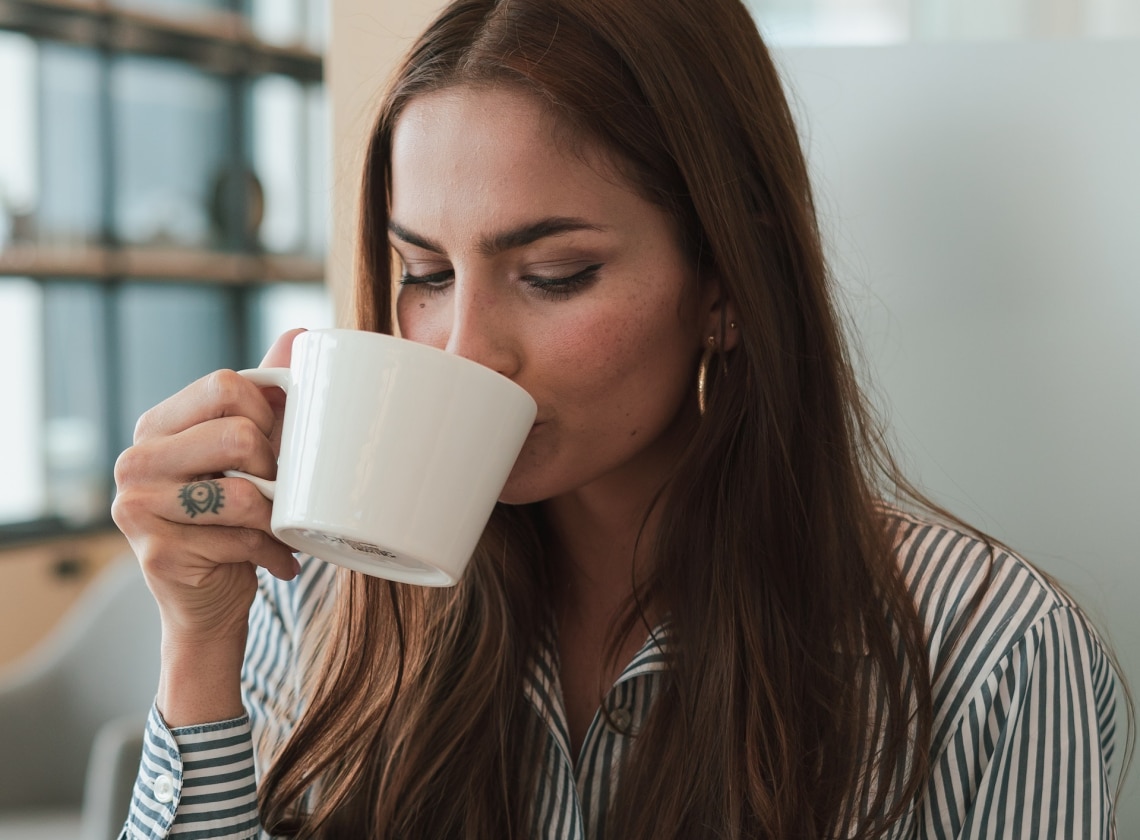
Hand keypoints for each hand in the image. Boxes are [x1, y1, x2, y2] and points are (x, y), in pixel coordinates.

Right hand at [112, 328, 305, 644]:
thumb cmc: (235, 519)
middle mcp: (135, 461)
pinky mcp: (156, 554)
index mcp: (157, 426)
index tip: (276, 443)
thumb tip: (301, 334)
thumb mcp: (252, 450)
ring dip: (277, 516)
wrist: (211, 601)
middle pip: (236, 433)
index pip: (225, 385)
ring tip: (278, 527)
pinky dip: (273, 552)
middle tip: (279, 491)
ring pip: (242, 492)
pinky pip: (241, 538)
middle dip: (276, 466)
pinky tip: (276, 560)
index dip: (268, 412)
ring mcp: (136, 509)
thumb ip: (268, 394)